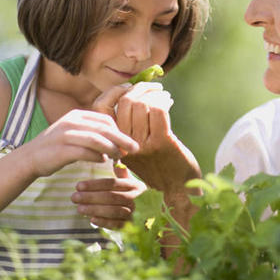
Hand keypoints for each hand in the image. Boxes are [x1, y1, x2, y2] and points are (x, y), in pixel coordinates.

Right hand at [23, 109, 138, 177]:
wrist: (28, 159)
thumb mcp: (75, 135)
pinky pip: (85, 152)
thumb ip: (93, 135)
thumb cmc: (56, 149)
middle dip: (122, 139)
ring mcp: (65, 135)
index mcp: (76, 116)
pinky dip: (97, 157)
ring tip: (120, 157)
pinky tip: (103, 161)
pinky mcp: (61, 150)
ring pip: (97, 140)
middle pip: (104, 129)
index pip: (105, 120)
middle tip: (135, 149)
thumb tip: (117, 145)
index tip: (128, 142)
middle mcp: (71, 122)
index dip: (119, 131)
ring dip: (112, 149)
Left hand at [71, 163, 146, 228]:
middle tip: (74, 197)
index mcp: (134, 186)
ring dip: (95, 209)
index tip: (78, 185)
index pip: (112, 183)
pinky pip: (118, 224)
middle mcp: (136, 198)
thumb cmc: (139, 197)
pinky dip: (105, 222)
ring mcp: (135, 213)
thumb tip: (116, 161)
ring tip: (79, 209)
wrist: (155, 215)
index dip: (95, 184)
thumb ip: (123, 174)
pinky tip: (93, 220)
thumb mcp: (134, 184)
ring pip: (113, 210)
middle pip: (111, 196)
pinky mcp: (132, 225)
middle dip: (91, 197)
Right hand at [92, 82, 200, 196]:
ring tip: (163, 95)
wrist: (178, 193)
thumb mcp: (133, 156)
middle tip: (154, 87)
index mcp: (114, 145)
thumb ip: (125, 137)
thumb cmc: (158, 172)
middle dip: (140, 88)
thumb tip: (127, 106)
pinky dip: (163, 101)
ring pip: (141, 104)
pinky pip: (158, 110)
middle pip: (124, 102)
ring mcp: (141, 144)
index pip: (101, 108)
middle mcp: (125, 145)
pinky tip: (169, 103)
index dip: (115, 92)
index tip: (131, 86)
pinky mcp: (160, 143)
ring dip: (154, 94)